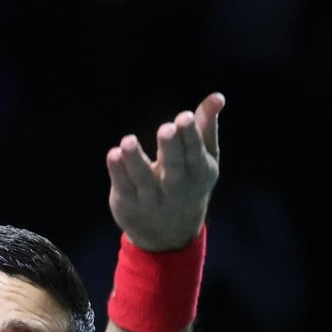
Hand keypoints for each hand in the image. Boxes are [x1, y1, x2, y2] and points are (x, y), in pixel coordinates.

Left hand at [106, 92, 222, 251]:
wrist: (169, 235)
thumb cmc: (189, 182)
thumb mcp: (203, 158)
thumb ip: (206, 127)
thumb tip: (217, 96)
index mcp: (198, 173)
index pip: (195, 154)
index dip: (191, 137)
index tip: (185, 117)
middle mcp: (175, 187)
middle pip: (173, 169)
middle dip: (170, 148)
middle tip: (166, 129)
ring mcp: (151, 198)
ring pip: (143, 179)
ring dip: (135, 160)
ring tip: (129, 141)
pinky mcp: (128, 203)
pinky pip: (123, 186)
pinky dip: (117, 172)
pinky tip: (113, 154)